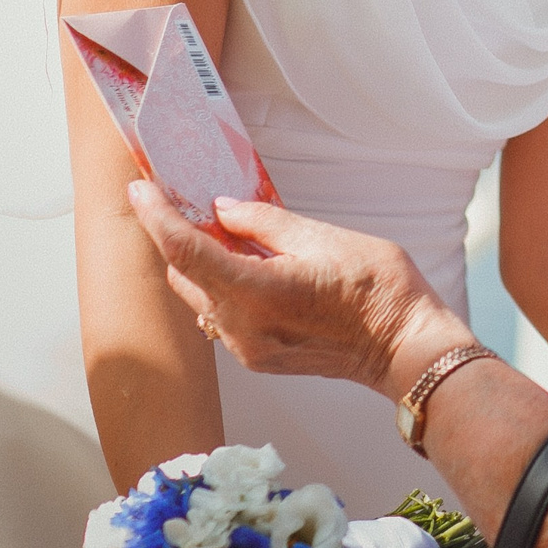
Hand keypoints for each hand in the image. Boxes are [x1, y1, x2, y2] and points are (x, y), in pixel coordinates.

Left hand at [127, 183, 470, 400]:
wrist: (405, 347)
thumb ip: (266, 223)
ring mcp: (247, 348)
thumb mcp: (325, 238)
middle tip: (193, 204)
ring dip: (204, 265)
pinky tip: (253, 268)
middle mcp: (241, 327)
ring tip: (232, 235)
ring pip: (200, 297)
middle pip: (183, 276)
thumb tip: (223, 211)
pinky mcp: (258, 357)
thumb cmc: (379, 291)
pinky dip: (224, 287)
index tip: (141, 190)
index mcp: (256, 292)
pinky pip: (222, 317)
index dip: (156, 217)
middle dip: (180, 238)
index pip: (185, 251)